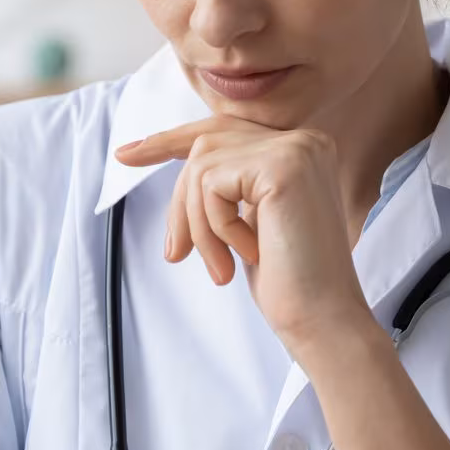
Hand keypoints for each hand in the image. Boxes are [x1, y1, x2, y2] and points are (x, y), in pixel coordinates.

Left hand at [114, 116, 376, 354]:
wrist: (323, 319)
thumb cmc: (289, 282)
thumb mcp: (249, 224)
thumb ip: (228, 189)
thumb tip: (183, 177)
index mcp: (300, 150)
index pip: (223, 130)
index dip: (170, 140)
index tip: (126, 154)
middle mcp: (303, 140)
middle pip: (206, 144)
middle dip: (180, 200)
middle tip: (173, 253)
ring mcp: (295, 149)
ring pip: (202, 167)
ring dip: (199, 226)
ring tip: (220, 267)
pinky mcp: (282, 167)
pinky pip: (211, 186)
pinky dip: (215, 228)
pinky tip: (247, 255)